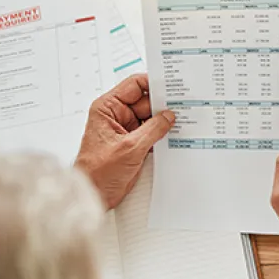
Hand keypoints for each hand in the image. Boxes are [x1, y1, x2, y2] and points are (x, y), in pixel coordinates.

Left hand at [75, 75, 174, 209]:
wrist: (94, 194)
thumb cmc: (98, 172)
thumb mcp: (130, 147)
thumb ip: (153, 129)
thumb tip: (169, 116)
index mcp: (108, 108)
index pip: (134, 85)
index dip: (153, 83)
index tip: (172, 86)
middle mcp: (117, 115)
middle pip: (146, 102)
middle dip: (163, 106)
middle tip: (183, 107)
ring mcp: (126, 130)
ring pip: (151, 118)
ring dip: (164, 122)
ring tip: (182, 122)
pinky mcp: (134, 144)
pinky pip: (152, 133)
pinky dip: (162, 135)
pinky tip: (175, 135)